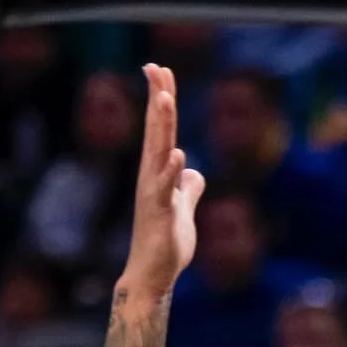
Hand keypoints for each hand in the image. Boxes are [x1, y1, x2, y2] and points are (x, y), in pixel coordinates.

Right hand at [118, 64, 205, 304]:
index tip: (160, 71)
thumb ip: (188, 189)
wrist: (152, 276)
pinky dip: (171, 172)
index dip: (161, 100)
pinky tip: (178, 154)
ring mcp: (154, 195)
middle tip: (157, 69)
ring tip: (164, 99)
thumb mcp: (183, 210)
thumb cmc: (165, 245)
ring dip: (161, 126)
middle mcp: (151, 177)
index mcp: (158, 173)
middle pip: (157, 132)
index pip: (161, 130)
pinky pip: (165, 190)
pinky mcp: (160, 215)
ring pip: (158, 153)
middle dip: (158, 99)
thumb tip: (194, 173)